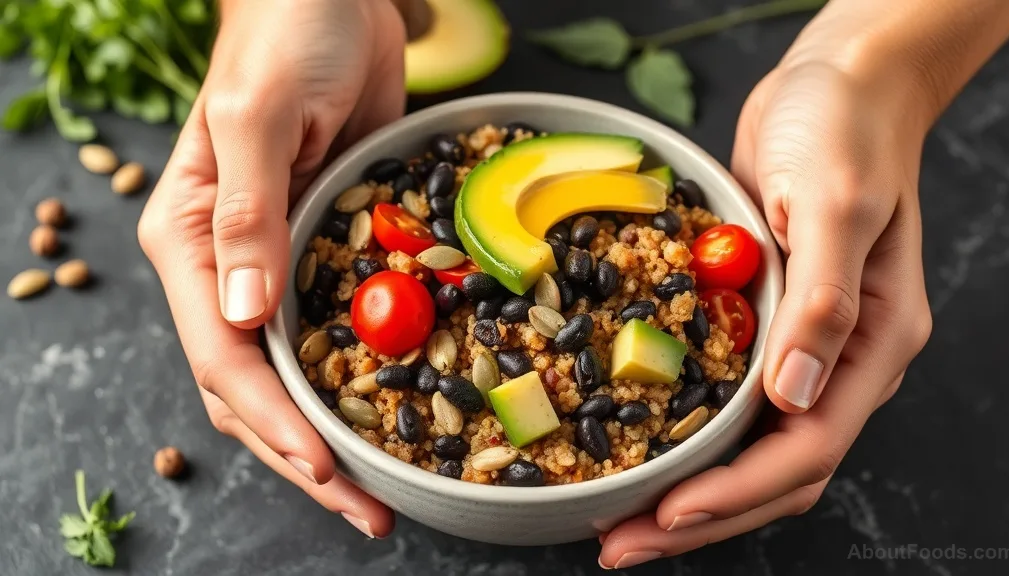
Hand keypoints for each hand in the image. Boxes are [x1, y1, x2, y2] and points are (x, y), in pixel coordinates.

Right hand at [137, 0, 404, 536]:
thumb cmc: (286, 34)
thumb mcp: (260, 115)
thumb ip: (248, 210)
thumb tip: (240, 315)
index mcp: (192, 242)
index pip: (224, 357)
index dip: (274, 423)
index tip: (327, 470)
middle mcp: (228, 268)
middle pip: (256, 388)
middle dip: (305, 456)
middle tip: (366, 510)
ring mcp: (281, 266)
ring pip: (297, 374)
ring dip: (335, 434)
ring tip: (383, 488)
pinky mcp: (327, 253)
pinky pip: (342, 330)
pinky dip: (366, 377)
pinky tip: (403, 411)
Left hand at [598, 59, 933, 567]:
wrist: (835, 83)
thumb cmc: (843, 130)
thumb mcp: (834, 205)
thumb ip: (820, 301)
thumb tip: (793, 396)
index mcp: (872, 345)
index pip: (805, 449)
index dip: (735, 493)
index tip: (667, 516)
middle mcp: (836, 360)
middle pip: (773, 472)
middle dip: (700, 517)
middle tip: (621, 545)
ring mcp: (799, 347)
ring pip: (747, 448)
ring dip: (687, 490)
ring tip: (619, 519)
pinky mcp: (760, 324)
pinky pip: (725, 400)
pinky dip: (683, 433)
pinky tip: (636, 445)